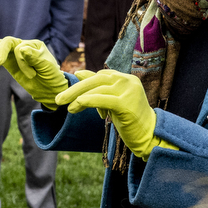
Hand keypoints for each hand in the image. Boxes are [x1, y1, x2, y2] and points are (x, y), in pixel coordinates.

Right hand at [0, 36, 68, 105]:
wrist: (50, 89)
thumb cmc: (51, 76)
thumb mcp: (46, 67)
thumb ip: (34, 58)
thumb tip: (21, 49)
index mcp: (33, 44)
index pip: (20, 47)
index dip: (23, 61)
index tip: (31, 75)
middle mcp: (23, 46)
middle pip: (8, 42)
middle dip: (1, 51)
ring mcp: (15, 55)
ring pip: (2, 47)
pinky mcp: (10, 64)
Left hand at [56, 69, 174, 159]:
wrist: (149, 135)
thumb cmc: (130, 119)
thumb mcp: (112, 101)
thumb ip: (98, 87)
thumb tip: (79, 72)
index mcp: (125, 78)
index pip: (99, 77)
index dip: (83, 86)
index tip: (68, 96)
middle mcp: (128, 81)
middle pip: (96, 81)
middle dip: (75, 90)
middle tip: (58, 100)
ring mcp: (129, 91)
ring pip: (97, 90)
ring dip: (78, 99)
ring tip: (68, 108)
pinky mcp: (127, 104)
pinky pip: (103, 99)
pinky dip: (89, 100)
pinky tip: (77, 104)